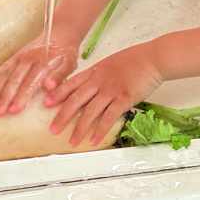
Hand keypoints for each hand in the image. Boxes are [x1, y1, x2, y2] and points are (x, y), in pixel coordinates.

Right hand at [0, 30, 78, 116]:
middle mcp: (29, 59)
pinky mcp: (16, 56)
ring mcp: (20, 57)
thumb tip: (48, 87)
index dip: (21, 96)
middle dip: (5, 97)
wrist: (60, 33)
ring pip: (6, 73)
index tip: (14, 110)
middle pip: (15, 80)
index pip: (30, 82)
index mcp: (43, 62)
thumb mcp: (69, 64)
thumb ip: (59, 75)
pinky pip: (4, 66)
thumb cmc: (65, 53)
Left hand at [44, 43, 164, 146]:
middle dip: (62, 116)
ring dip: (79, 128)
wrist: (153, 58)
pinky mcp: (124, 98)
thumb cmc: (135, 60)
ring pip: (90, 111)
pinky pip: (108, 117)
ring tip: (72, 141)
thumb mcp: (111, 63)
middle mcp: (100, 81)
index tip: (46, 104)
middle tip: (53, 129)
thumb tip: (90, 88)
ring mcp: (111, 90)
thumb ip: (99, 75)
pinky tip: (94, 140)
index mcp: (95, 71)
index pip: (71, 84)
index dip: (58, 94)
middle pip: (76, 100)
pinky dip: (100, 130)